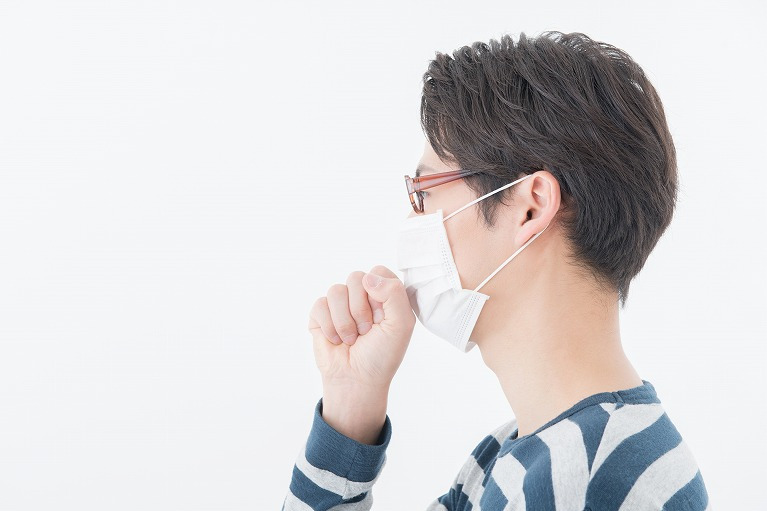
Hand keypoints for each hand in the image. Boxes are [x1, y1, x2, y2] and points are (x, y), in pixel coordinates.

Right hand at [308, 265, 414, 443]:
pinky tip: (336, 340)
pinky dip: (329, 326)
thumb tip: (368, 277)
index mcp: (384, 294)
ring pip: (336, 291)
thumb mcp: (401, 325)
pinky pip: (320, 304)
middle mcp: (362, 295)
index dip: (379, 294)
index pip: (378, 271)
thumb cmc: (382, 355)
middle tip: (366, 331)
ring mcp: (340, 304)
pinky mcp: (320, 314)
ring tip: (352, 338)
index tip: (382, 317)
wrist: (356, 380)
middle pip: (355, 277)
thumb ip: (394, 294)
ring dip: (345, 321)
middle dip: (360, 309)